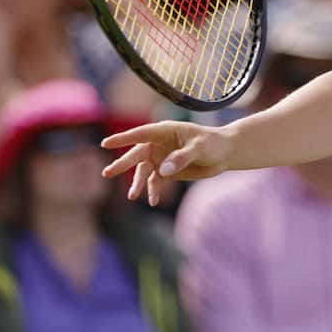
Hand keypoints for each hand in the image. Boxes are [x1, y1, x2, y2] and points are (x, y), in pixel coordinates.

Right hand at [101, 121, 234, 205]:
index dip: (123, 139)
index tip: (106, 143)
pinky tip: (153, 201)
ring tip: (132, 196)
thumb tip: (162, 171)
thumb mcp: (200, 148)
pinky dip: (153, 191)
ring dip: (137, 183)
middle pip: (137, 154)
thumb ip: (181, 158)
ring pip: (143, 171)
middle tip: (107, 173)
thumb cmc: (213, 143)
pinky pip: (155, 182)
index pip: (140, 134)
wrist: (225, 153)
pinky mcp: (167, 171)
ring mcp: (161, 158)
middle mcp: (159, 144)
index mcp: (165, 131)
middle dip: (123, 164)